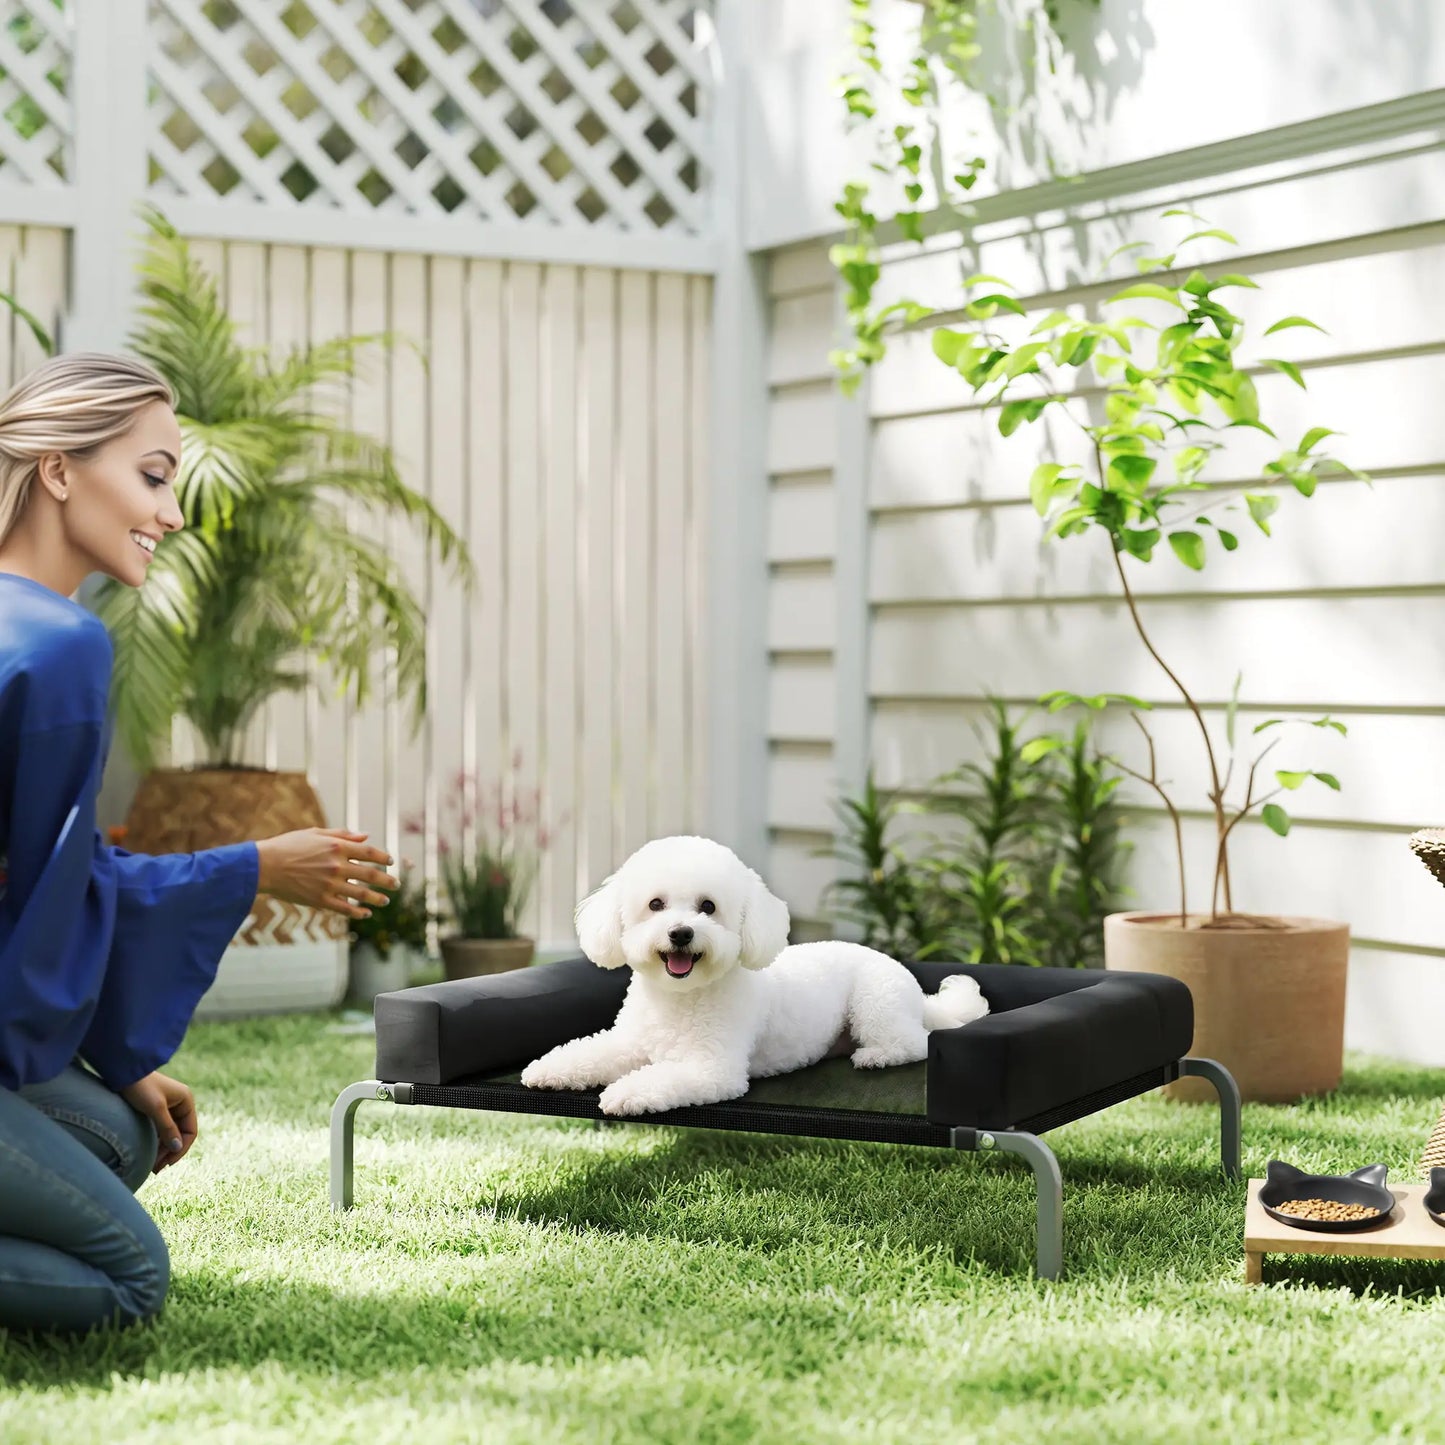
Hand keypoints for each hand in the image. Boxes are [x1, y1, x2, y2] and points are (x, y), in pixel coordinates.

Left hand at [120, 1070, 197, 1173]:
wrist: (122, 1071)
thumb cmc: (140, 1087)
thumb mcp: (155, 1108)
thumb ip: (167, 1128)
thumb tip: (177, 1148)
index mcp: (186, 1100)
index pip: (191, 1131)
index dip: (181, 1149)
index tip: (167, 1164)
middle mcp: (180, 1104)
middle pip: (180, 1134)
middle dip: (170, 1152)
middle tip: (156, 1169)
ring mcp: (168, 1107)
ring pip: (170, 1134)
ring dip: (163, 1149)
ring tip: (151, 1165)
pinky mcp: (155, 1109)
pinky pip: (161, 1130)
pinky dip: (156, 1142)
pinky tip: (148, 1153)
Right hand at [255, 828, 395, 919]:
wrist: (264, 866)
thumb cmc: (288, 845)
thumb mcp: (315, 833)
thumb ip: (342, 834)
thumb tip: (365, 836)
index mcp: (337, 846)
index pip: (369, 853)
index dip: (383, 858)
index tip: (391, 862)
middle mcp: (336, 865)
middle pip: (370, 874)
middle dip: (387, 881)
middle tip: (396, 885)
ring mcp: (329, 884)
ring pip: (361, 893)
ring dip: (377, 898)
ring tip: (385, 901)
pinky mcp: (320, 900)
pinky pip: (344, 908)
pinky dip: (358, 912)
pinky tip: (366, 913)